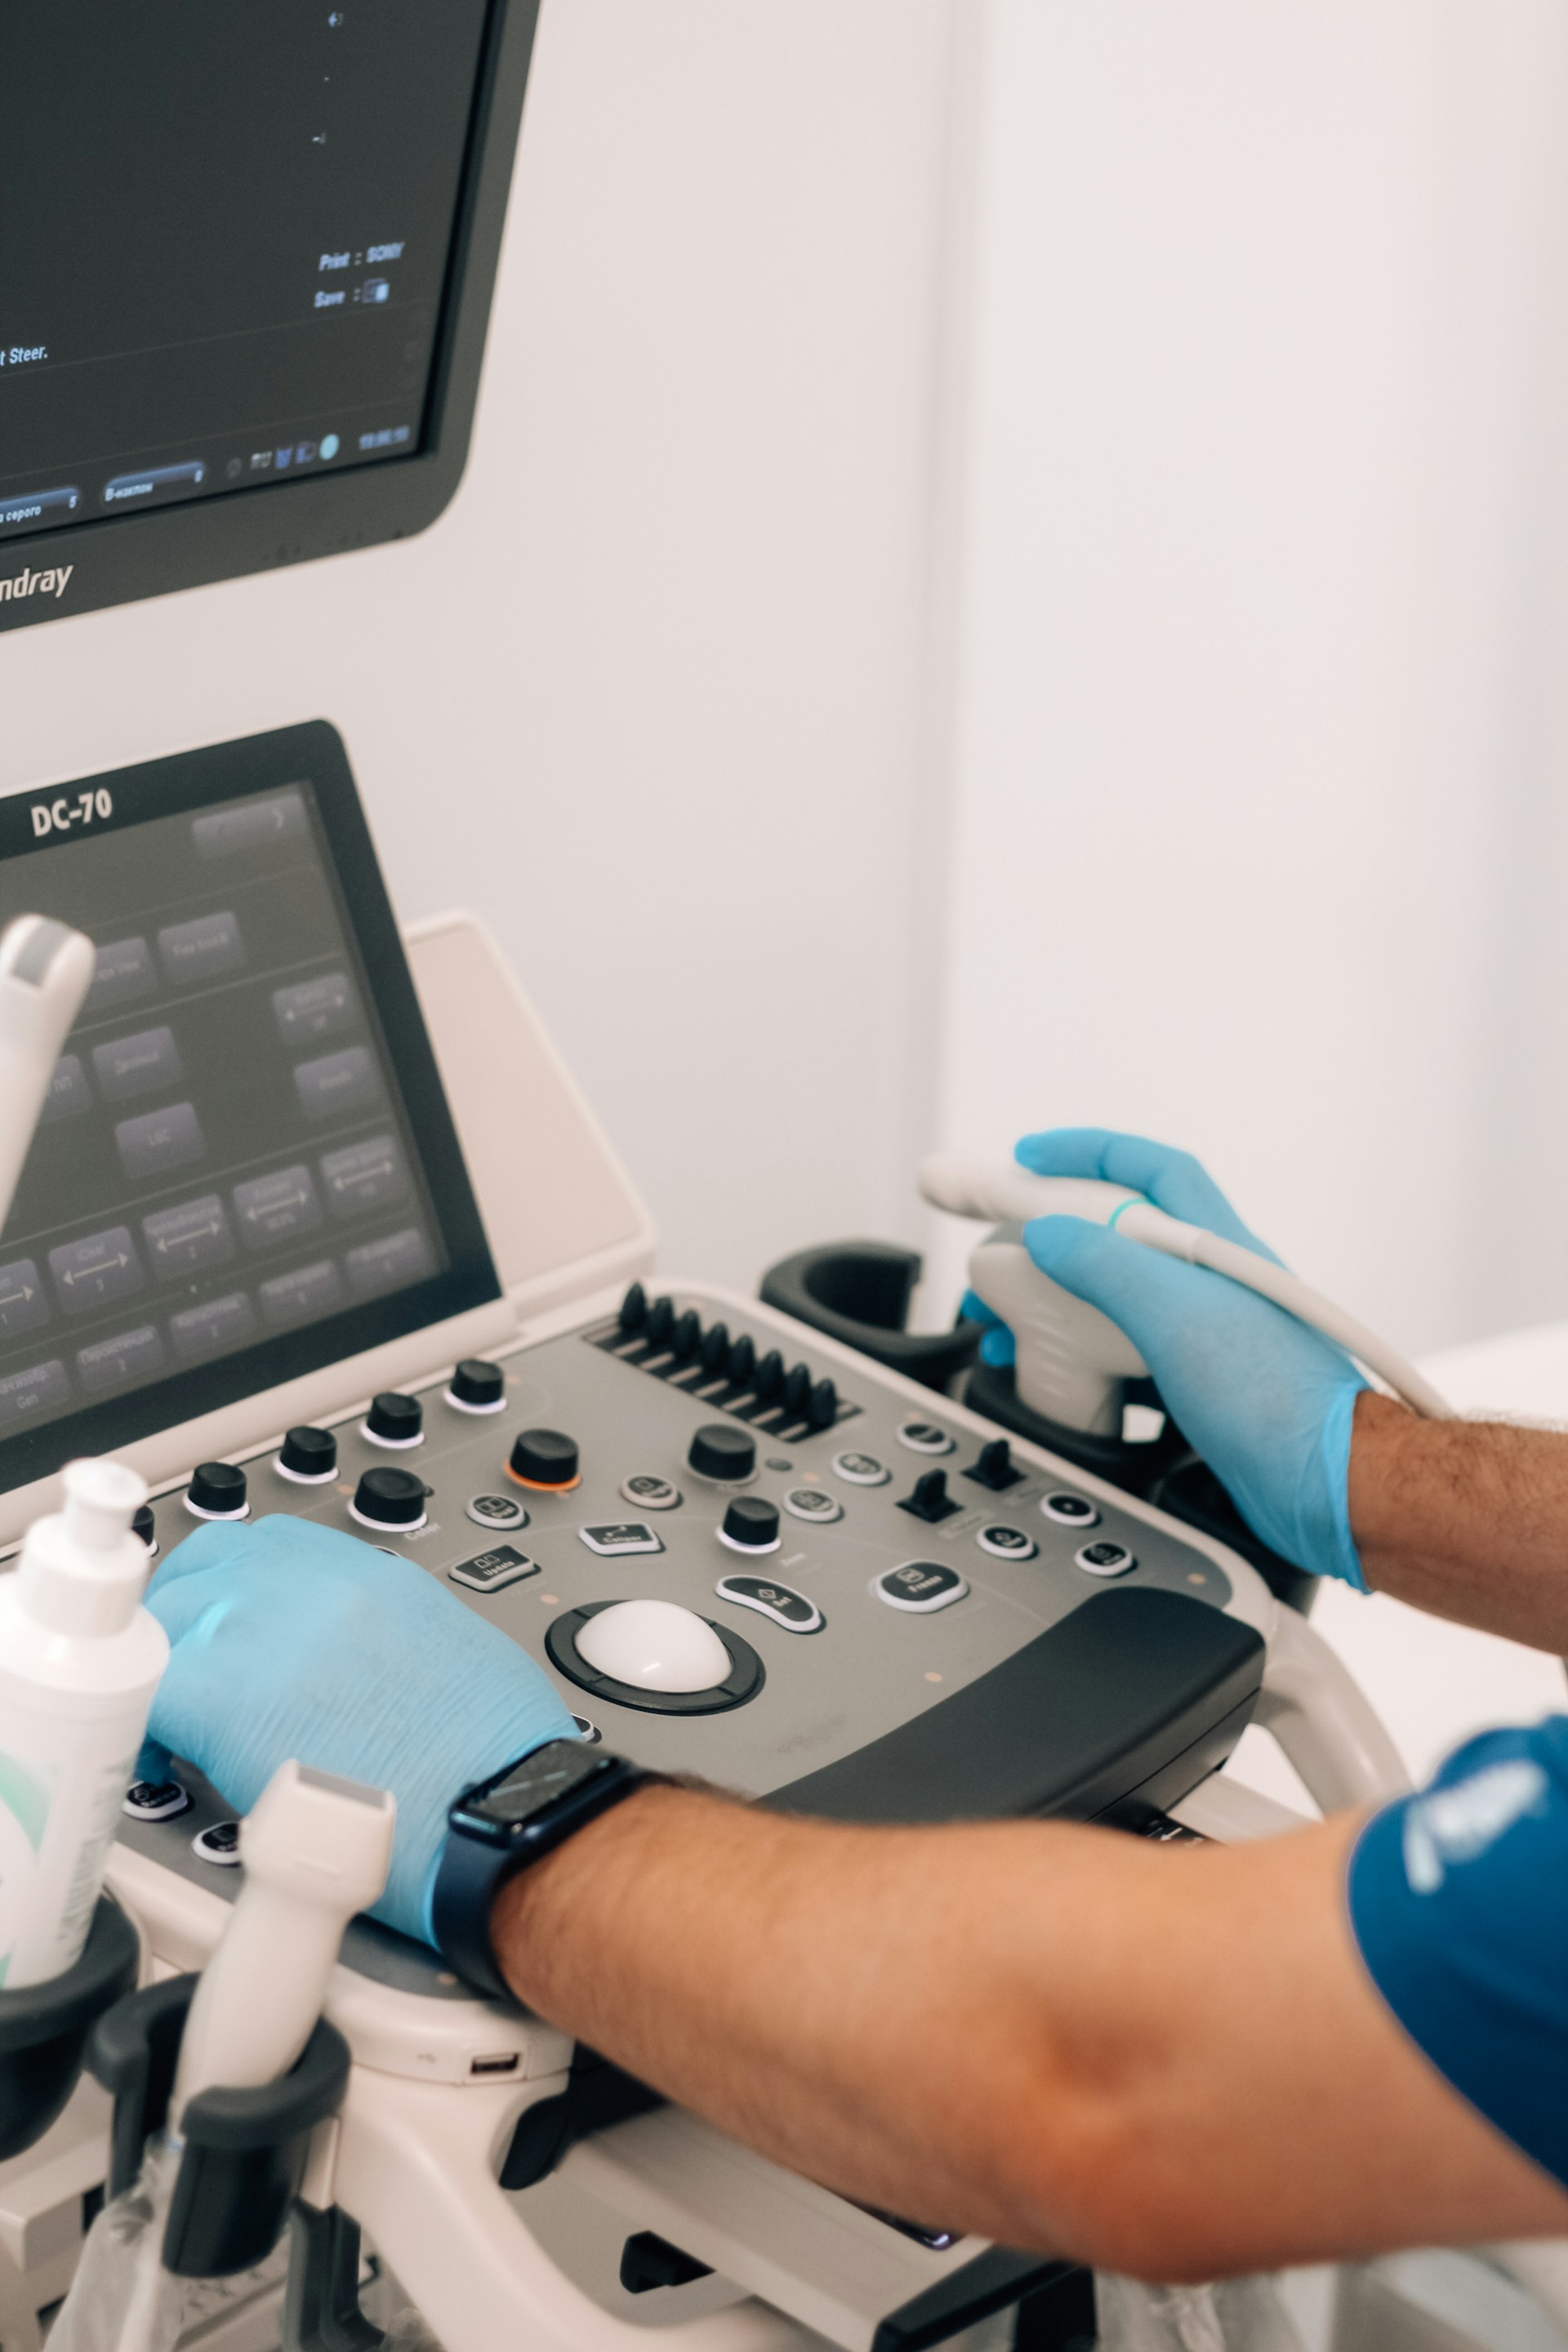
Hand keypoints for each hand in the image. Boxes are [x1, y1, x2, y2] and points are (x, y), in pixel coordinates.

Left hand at [136, 1516, 579, 1940]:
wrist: (499, 1805)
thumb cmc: (494, 1758)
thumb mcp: (446, 1652)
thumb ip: (380, 1637)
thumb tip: (345, 1667)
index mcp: (368, 1573)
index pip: (269, 1546)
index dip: (237, 1591)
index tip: (231, 1631)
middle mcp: (312, 1584)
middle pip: (206, 1566)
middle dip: (190, 1617)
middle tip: (191, 1677)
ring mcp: (265, 1627)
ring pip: (170, 1617)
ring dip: (168, 1664)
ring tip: (179, 1724)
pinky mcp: (225, 1694)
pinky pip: (149, 1691)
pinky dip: (149, 1727)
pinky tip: (167, 1763)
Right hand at [961, 1128, 1367, 1585]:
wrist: (1326, 1484)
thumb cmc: (1276, 1398)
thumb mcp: (1175, 1313)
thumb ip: (1106, 1264)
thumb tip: (1047, 1234)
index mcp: (1213, 1244)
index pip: (1149, 1169)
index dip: (1087, 1152)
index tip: (1027, 1157)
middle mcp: (1210, 1282)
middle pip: (1116, 1236)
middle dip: (1048, 1240)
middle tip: (997, 1256)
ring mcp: (1207, 1336)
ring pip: (1114, 1303)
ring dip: (1054, 1307)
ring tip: (1006, 1329)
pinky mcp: (1200, 1388)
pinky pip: (1124, 1358)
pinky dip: (1079, 1362)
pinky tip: (1057, 1380)